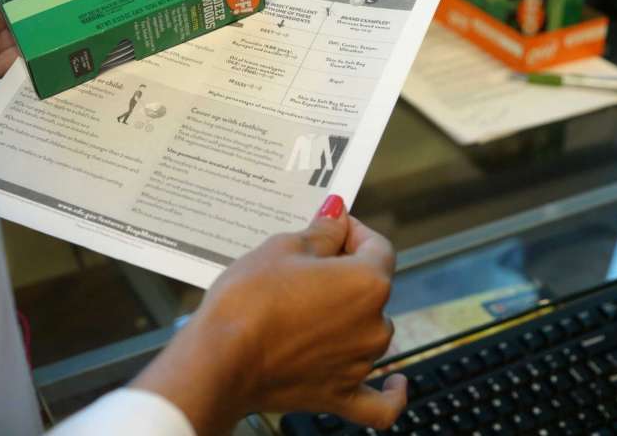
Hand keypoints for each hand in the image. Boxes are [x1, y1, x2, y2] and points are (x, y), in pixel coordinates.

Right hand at [132, 196, 405, 434]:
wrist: (219, 358)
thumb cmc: (248, 300)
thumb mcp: (282, 248)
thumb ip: (321, 233)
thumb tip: (338, 216)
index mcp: (367, 283)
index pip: (378, 248)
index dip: (354, 232)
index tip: (333, 227)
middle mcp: (374, 325)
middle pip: (372, 289)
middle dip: (345, 274)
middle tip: (305, 266)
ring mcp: (360, 363)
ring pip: (368, 332)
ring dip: (347, 318)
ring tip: (304, 308)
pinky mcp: (339, 395)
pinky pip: (379, 401)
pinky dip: (391, 393)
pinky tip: (397, 383)